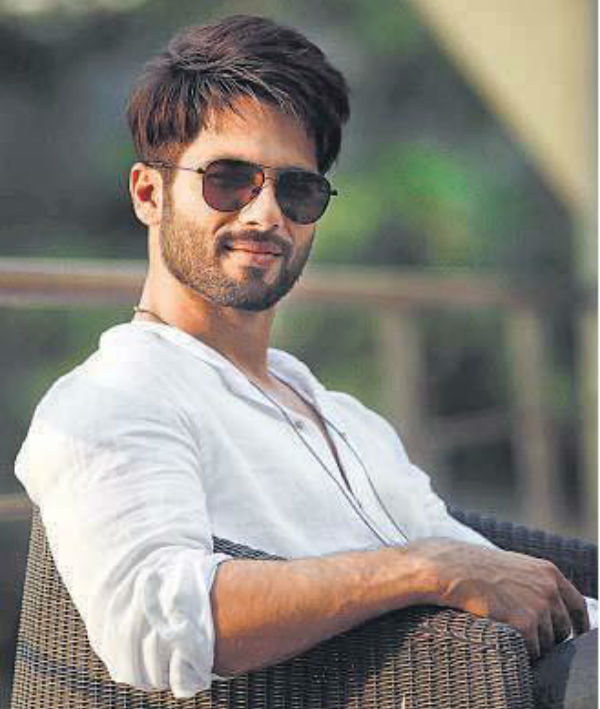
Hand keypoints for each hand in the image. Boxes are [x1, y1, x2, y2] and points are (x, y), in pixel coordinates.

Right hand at [411, 539, 588, 659]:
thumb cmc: (472, 566)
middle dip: (548, 638)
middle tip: (524, 637)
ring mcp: (539, 606)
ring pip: (547, 644)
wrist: (449, 568)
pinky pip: (531, 651)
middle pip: (562, 629)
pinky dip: (519, 651)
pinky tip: (501, 638)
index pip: (577, 606)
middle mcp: (549, 588)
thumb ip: (534, 582)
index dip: (576, 625)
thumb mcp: (512, 566)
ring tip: (506, 633)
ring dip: (531, 645)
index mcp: (548, 572)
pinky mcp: (524, 623)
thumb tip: (547, 606)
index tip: (571, 636)